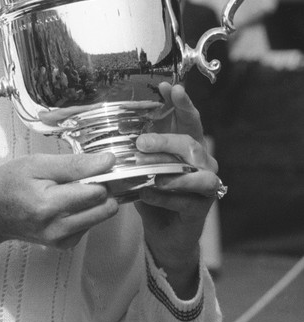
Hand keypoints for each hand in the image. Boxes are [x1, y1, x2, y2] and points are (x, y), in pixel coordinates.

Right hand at [0, 152, 119, 265]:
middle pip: (105, 208)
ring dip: (94, 201)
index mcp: (48, 205)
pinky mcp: (63, 245)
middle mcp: (58, 228)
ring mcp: (61, 240)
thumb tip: (109, 161)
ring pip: (100, 217)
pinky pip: (89, 226)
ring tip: (71, 189)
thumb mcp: (37, 163)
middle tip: (85, 177)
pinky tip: (66, 204)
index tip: (95, 165)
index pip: (97, 192)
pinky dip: (84, 212)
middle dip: (103, 189)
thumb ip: (75, 164)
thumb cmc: (9, 182)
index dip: (102, 175)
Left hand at [134, 83, 220, 296]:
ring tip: (149, 172)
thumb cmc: (153, 193)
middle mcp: (202, 162)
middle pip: (190, 142)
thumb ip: (138, 148)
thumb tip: (115, 126)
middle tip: (141, 143)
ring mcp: (206, 185)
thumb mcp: (142, 166)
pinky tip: (146, 193)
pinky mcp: (201, 208)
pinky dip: (164, 195)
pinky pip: (186, 198)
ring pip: (197, 170)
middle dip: (165, 140)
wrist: (164, 234)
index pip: (189, 120)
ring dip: (170, 169)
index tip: (170, 87)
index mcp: (187, 147)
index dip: (183, 102)